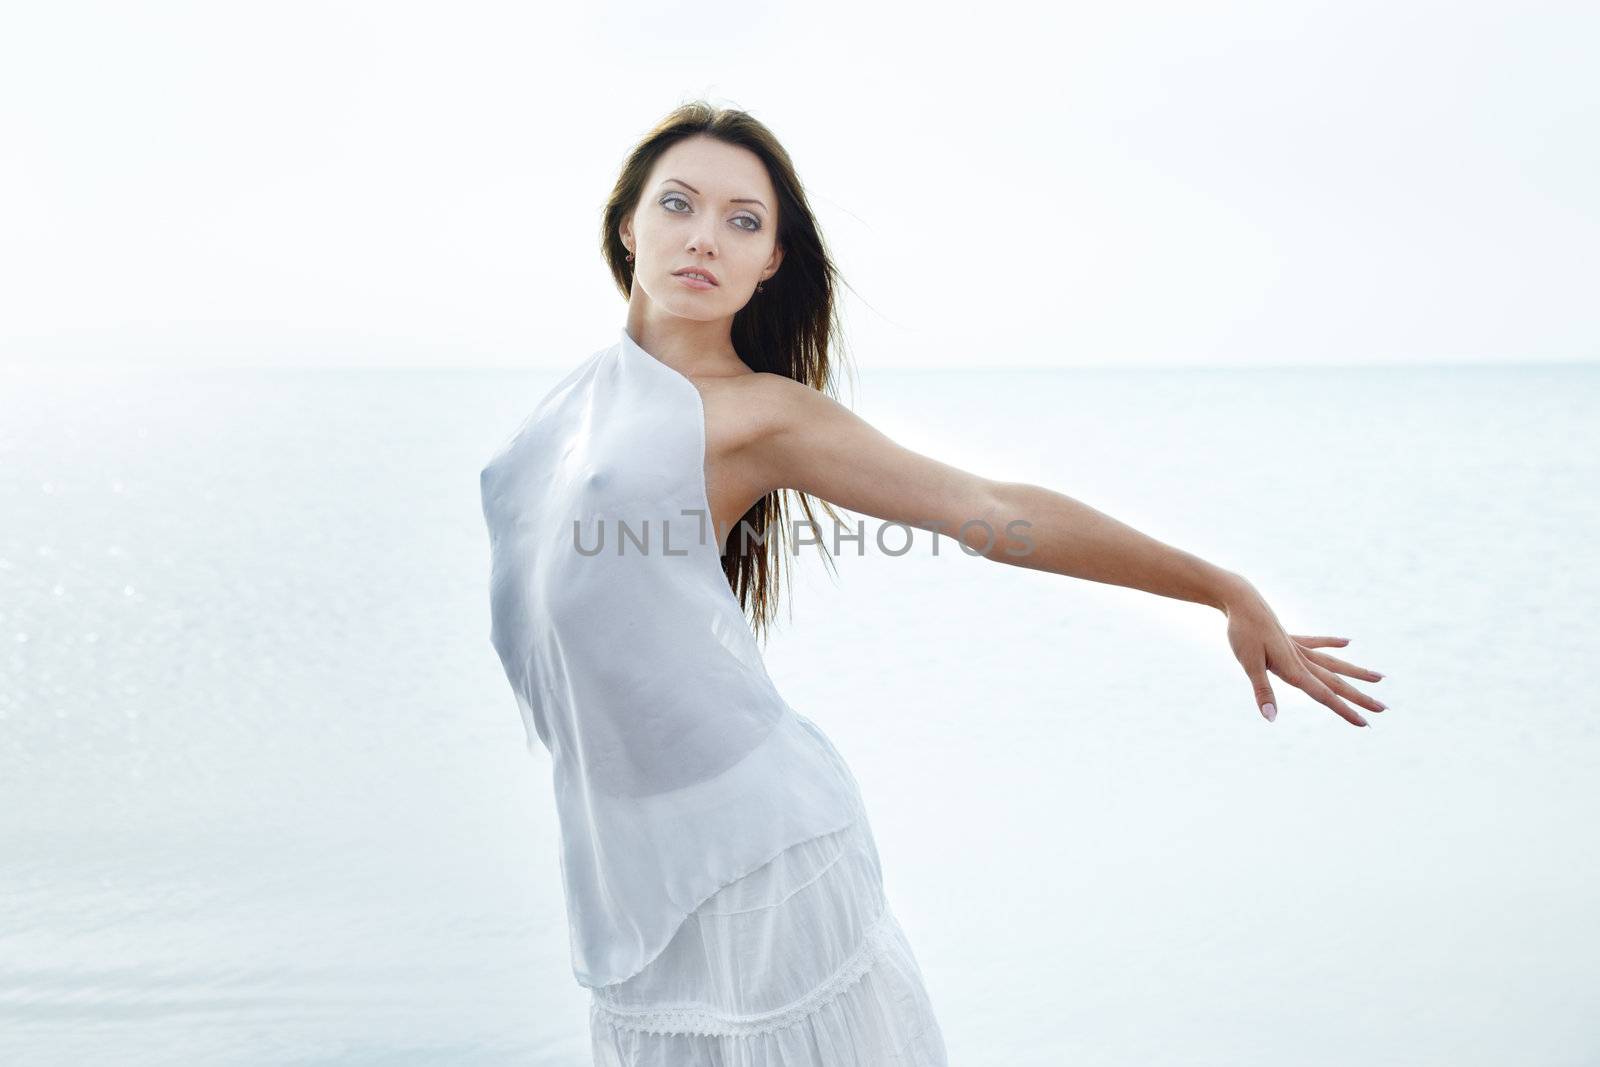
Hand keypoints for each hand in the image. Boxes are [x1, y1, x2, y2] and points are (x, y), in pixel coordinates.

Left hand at [1218, 575, 1385, 727]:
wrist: (1241, 599)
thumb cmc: (1242, 633)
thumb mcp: (1249, 664)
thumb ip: (1263, 692)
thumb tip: (1271, 718)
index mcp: (1294, 668)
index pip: (1324, 695)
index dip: (1344, 710)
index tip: (1365, 723)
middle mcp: (1302, 658)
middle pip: (1336, 682)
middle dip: (1359, 697)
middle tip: (1384, 708)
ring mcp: (1298, 647)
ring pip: (1333, 664)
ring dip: (1355, 672)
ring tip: (1379, 677)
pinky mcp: (1290, 637)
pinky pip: (1315, 642)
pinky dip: (1331, 642)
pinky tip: (1347, 642)